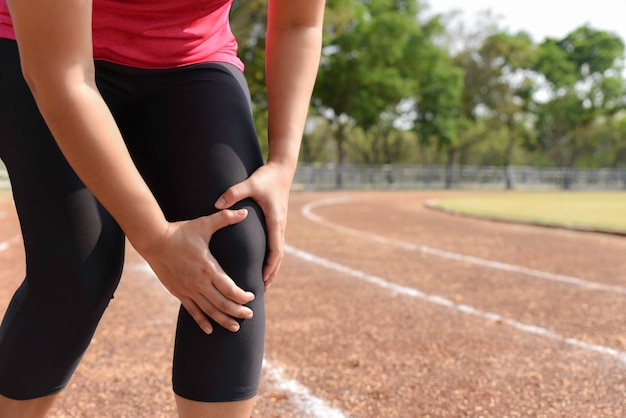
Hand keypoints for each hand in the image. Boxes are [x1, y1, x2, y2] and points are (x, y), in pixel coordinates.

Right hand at [136, 209, 255, 333]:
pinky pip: (192, 311)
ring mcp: (188, 289)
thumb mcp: (204, 224)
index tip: (252, 296)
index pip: (230, 289)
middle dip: (238, 311)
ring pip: (209, 311)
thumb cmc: (180, 231)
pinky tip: (209, 330)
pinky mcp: (178, 292)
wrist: (153, 240)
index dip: (243, 296)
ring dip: (223, 320)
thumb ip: (226, 219)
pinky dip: (202, 321)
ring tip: (235, 328)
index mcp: (208, 268)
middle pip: (222, 303)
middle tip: (249, 316)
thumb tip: (245, 211)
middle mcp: (199, 282)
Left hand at [215, 162, 292, 288]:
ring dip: (272, 268)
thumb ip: (233, 193)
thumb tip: (217, 204)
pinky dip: (272, 258)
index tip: (263, 279)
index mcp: (274, 221)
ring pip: (278, 252)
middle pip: (278, 256)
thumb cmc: (266, 177)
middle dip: (271, 273)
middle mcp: (279, 226)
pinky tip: (263, 266)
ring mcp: (279, 225)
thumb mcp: (250, 183)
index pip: (275, 249)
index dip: (270, 266)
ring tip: (263, 284)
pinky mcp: (276, 222)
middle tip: (262, 290)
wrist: (282, 170)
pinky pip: (275, 245)